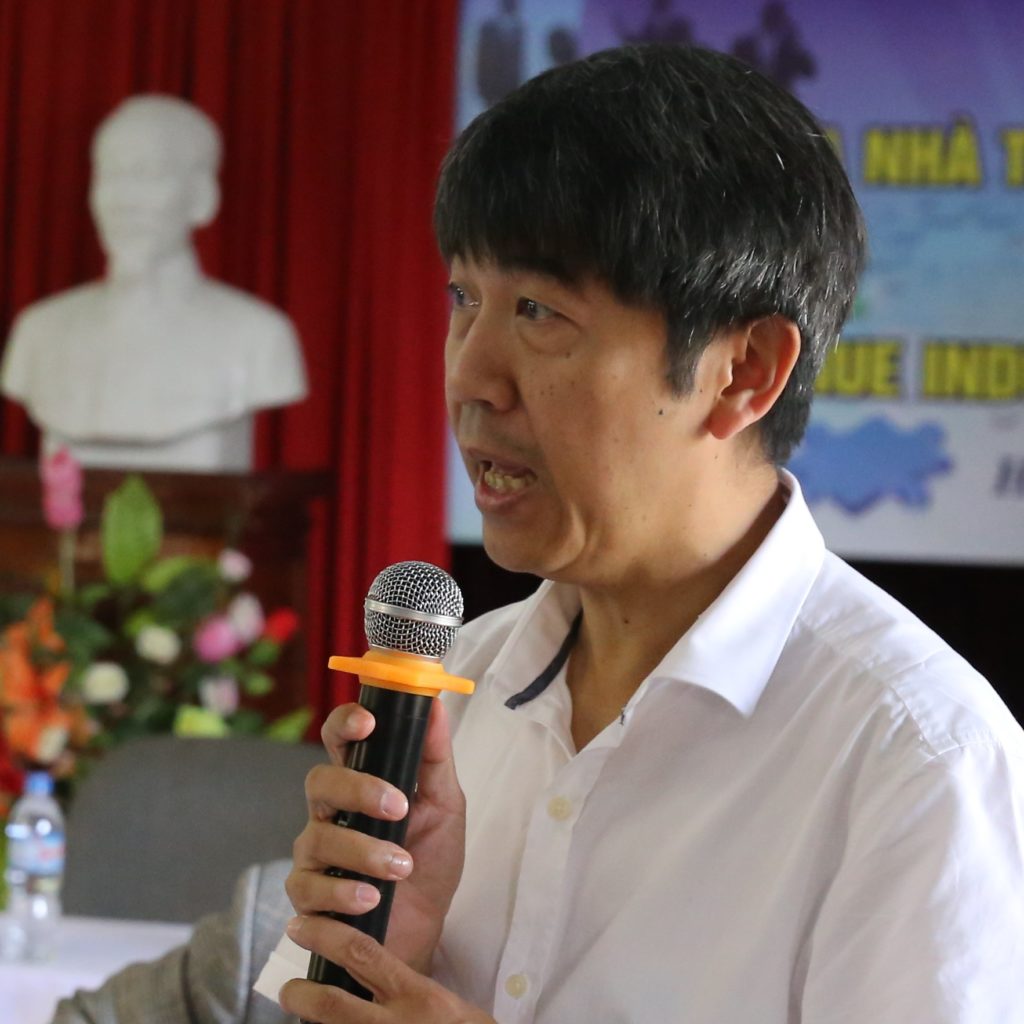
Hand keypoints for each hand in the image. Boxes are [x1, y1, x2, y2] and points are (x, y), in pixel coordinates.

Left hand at [280, 915, 494, 1022]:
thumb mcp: (445, 1002)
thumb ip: (412, 986)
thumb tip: (380, 970)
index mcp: (416, 994)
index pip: (362, 954)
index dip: (327, 936)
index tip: (303, 925)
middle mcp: (393, 1023)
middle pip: (332, 1004)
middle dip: (302, 993)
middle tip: (286, 987)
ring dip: (308, 1019)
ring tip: (295, 1010)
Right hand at [287, 698, 465, 971]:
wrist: (425, 927)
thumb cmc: (430, 861)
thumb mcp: (445, 805)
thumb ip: (435, 758)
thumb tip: (436, 706)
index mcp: (360, 782)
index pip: (339, 739)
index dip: (345, 723)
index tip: (367, 722)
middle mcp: (330, 811)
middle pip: (320, 780)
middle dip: (358, 790)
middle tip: (397, 807)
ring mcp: (314, 851)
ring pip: (318, 836)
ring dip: (363, 850)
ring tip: (400, 867)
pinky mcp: (307, 895)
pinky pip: (309, 886)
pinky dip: (343, 891)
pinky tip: (370, 898)